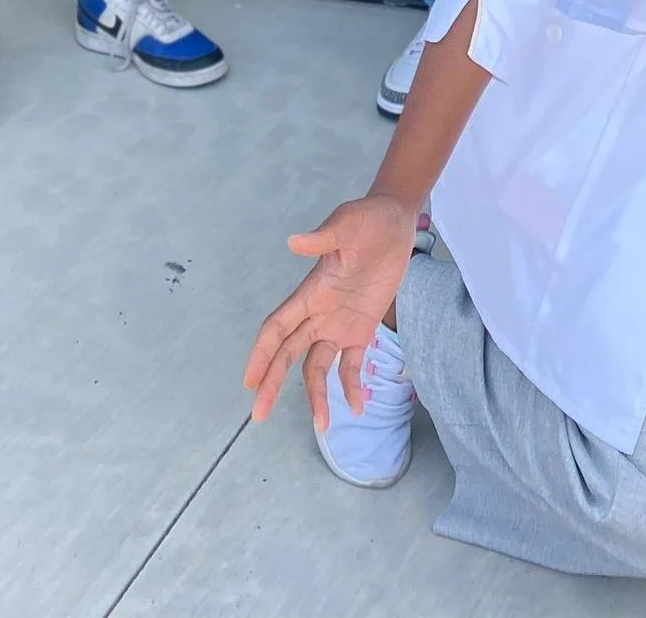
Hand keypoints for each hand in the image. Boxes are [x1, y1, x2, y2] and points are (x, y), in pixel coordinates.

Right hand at [244, 193, 419, 431]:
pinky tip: (357, 407)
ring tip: (323, 426)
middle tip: (259, 415)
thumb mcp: (347, 223)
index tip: (249, 381)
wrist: (395, 220)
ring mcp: (339, 324)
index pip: (277, 328)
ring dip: (315, 395)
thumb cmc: (368, 219)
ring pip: (316, 366)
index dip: (261, 354)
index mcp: (310, 292)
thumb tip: (295, 242)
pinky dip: (351, 386)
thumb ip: (324, 237)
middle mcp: (319, 313)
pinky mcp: (363, 329)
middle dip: (271, 382)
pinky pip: (351, 364)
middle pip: (288, 353)